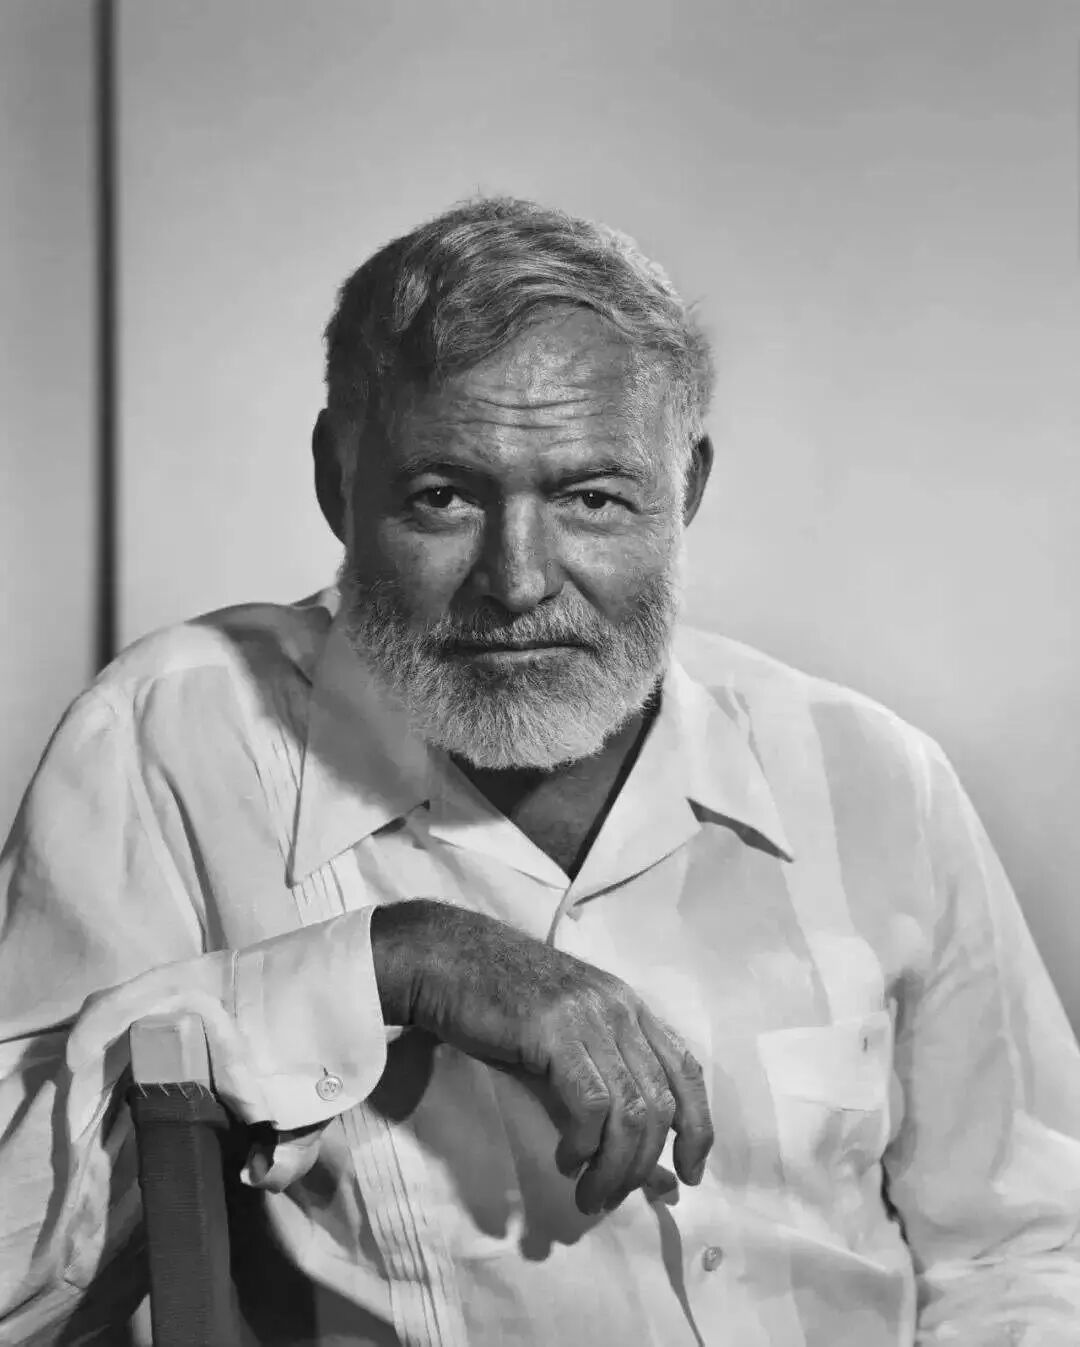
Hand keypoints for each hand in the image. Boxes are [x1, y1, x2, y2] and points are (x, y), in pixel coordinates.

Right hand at [370, 900, 712, 1214]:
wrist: (445, 957)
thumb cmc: (499, 1001)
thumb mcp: (562, 1037)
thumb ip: (599, 1084)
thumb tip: (632, 1152)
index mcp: (628, 1004)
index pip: (686, 1070)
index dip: (699, 1127)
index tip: (689, 1174)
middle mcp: (619, 1007)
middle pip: (661, 1102)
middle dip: (644, 1164)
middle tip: (612, 1197)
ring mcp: (589, 1016)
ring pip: (630, 1111)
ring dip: (615, 1168)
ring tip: (590, 1195)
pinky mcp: (555, 1031)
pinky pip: (591, 1104)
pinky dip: (585, 1144)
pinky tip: (564, 1160)